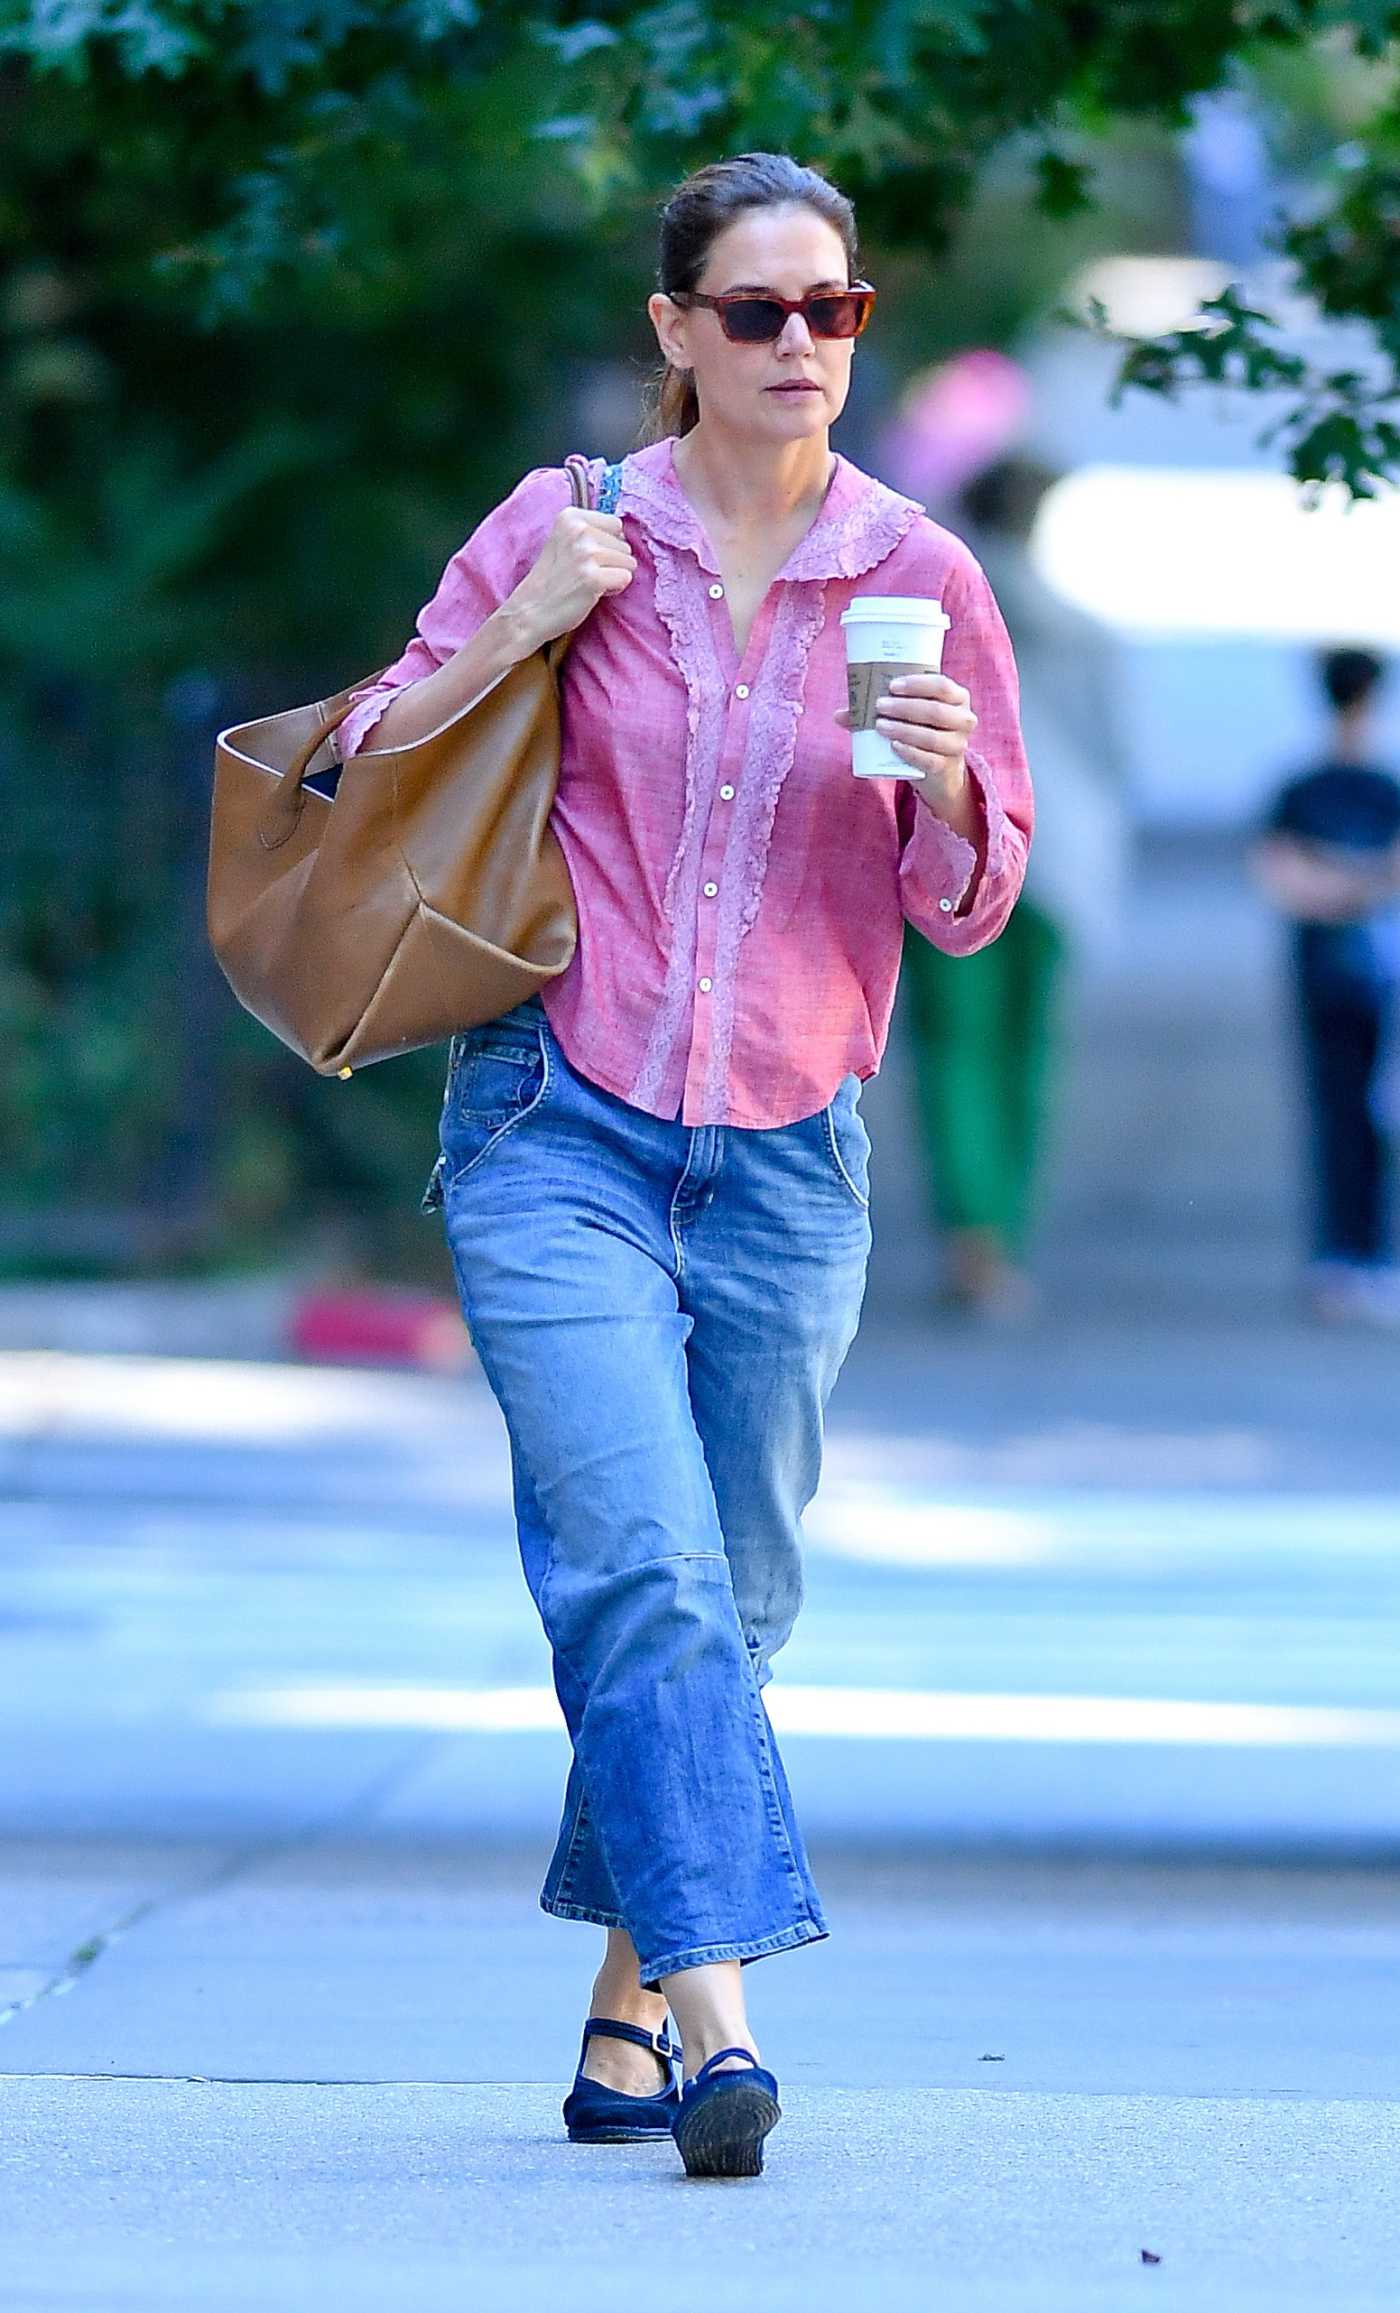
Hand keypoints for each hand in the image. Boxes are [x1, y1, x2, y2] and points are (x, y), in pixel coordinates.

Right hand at [504, 504, 636, 649]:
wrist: (530, 610)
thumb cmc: (550, 580)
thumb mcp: (563, 541)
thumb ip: (589, 532)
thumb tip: (623, 535)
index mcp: (570, 517)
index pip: (615, 523)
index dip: (607, 544)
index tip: (587, 557)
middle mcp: (579, 530)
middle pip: (624, 543)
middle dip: (611, 561)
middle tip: (585, 573)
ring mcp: (586, 553)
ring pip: (628, 562)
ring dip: (613, 575)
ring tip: (588, 582)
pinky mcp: (594, 577)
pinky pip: (626, 578)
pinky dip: (614, 589)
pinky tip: (593, 592)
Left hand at [834, 672, 977, 786]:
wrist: (939, 769)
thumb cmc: (921, 731)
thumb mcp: (907, 717)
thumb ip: (877, 711)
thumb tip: (839, 714)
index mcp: (957, 697)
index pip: (942, 685)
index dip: (917, 684)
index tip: (891, 686)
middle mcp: (963, 718)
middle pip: (936, 710)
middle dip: (905, 707)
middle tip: (879, 706)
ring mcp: (958, 744)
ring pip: (933, 737)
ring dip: (904, 730)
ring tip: (880, 726)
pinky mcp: (947, 766)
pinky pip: (930, 759)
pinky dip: (911, 752)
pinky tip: (894, 746)